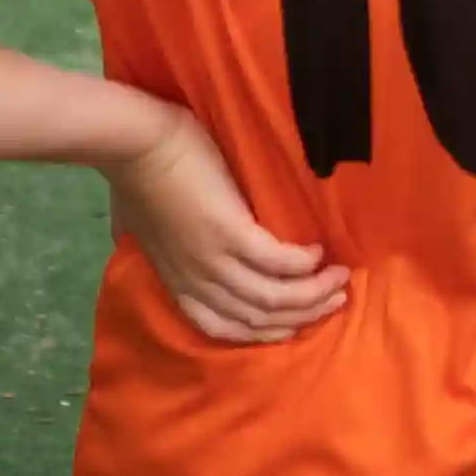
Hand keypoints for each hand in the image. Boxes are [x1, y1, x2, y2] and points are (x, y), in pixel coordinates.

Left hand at [104, 109, 347, 346]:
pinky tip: (318, 252)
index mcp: (179, 285)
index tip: (298, 320)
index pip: (230, 329)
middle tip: (336, 300)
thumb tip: (166, 248)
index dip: (269, 331)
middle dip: (304, 315)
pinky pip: (278, 262)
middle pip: (260, 318)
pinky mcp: (230, 233)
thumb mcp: (139, 230)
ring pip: (274, 298)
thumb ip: (160, 248)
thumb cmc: (134, 177)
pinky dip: (302, 263)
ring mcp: (214, 261)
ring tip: (340, 277)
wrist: (135, 144)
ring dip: (313, 293)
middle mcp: (199, 282)